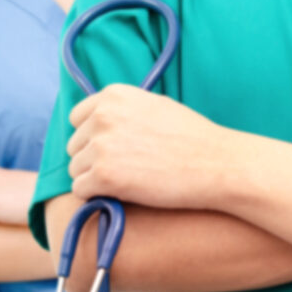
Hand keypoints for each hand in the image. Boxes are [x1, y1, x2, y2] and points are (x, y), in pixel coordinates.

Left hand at [64, 84, 233, 209]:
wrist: (217, 164)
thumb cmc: (192, 138)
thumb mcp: (154, 106)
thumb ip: (122, 110)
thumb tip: (95, 124)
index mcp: (113, 96)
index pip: (77, 118)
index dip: (92, 137)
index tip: (112, 148)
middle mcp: (102, 116)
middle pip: (74, 146)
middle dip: (93, 159)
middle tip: (126, 168)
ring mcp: (101, 145)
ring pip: (75, 169)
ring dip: (95, 179)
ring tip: (128, 180)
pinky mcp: (103, 175)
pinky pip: (80, 190)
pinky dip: (97, 196)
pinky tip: (122, 193)